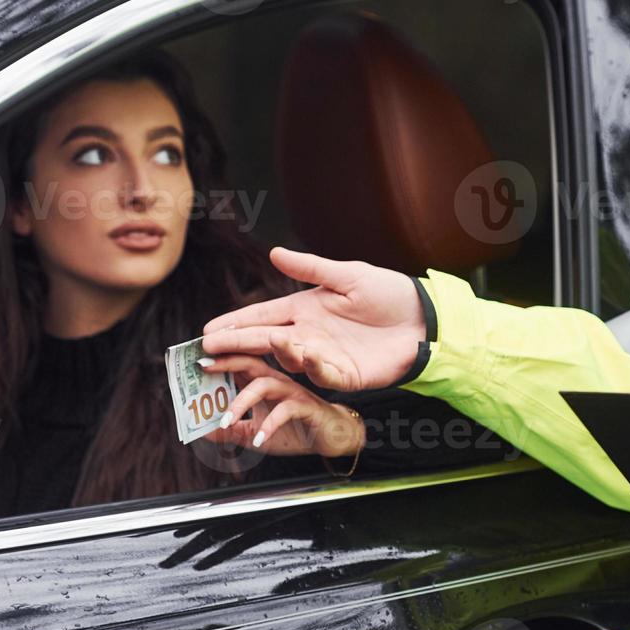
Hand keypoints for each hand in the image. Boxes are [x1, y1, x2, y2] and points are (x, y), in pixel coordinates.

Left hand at [200, 354, 364, 456]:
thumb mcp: (253, 434)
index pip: (237, 365)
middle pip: (250, 363)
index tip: (194, 360)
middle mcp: (276, 382)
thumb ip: (231, 431)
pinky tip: (258, 439)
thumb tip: (201, 432)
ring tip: (226, 421)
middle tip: (205, 367)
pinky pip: (286, 410)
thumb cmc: (292, 430)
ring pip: (265, 384)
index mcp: (262, 383)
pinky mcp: (306, 406)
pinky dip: (269, 425)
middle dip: (226, 362)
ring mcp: (291, 392)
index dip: (217, 359)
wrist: (329, 439)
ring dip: (242, 400)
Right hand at [201, 246, 424, 391]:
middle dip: (236, 345)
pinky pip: (322, 374)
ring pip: (287, 359)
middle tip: (207, 350)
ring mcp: (324, 358)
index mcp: (304, 310)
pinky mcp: (345, 376)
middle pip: (264, 341)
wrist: (422, 319)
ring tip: (255, 343)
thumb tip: (274, 253)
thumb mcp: (348, 275)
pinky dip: (311, 366)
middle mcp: (308, 335)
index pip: (261, 317)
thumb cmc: (387, 294)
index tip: (207, 331)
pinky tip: (301, 354)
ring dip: (271, 352)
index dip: (235, 324)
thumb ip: (311, 269)